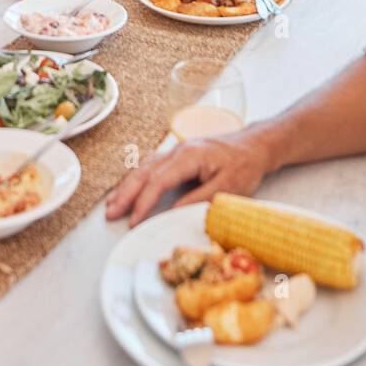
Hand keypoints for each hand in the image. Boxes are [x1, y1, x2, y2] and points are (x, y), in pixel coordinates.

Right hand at [105, 130, 272, 226]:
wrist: (255, 145)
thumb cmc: (245, 165)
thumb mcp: (227, 187)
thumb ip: (199, 199)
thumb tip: (172, 212)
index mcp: (189, 156)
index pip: (159, 180)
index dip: (143, 202)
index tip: (133, 220)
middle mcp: (177, 150)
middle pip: (144, 172)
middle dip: (125, 193)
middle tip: (110, 213)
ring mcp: (176, 150)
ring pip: (144, 167)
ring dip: (127, 186)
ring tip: (112, 204)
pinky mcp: (177, 155)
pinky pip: (150, 165)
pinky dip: (137, 178)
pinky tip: (128, 189)